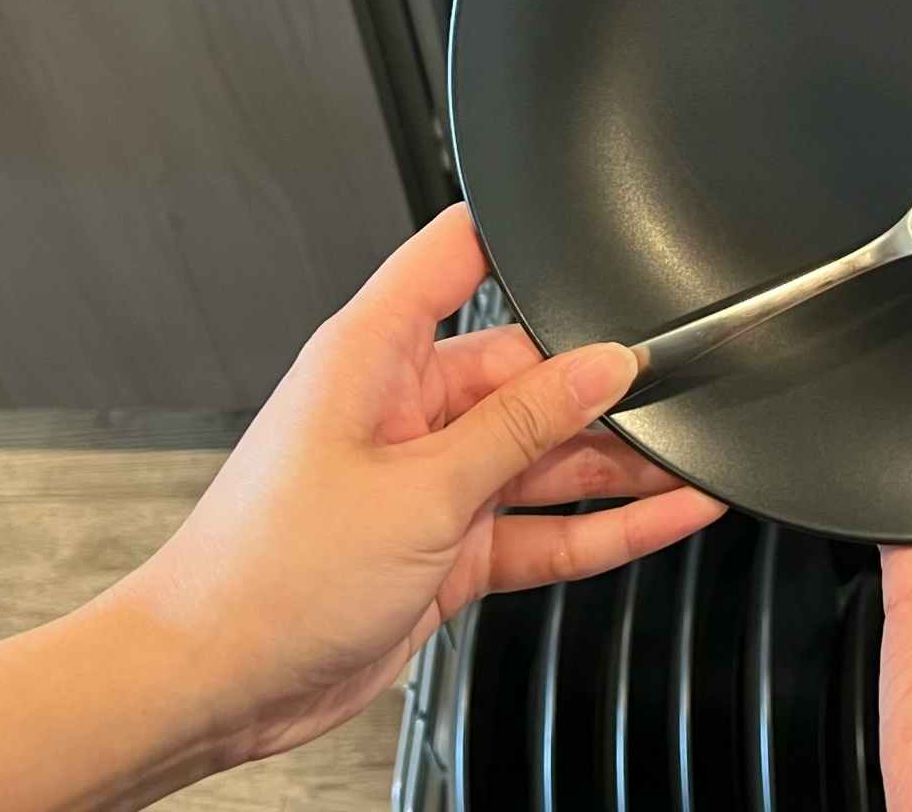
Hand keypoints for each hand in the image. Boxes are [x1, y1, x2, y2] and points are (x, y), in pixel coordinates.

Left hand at [125, 203, 723, 764]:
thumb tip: (603, 367)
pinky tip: (669, 513)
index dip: (521, 233)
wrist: (213, 685)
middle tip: (681, 390)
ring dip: (619, 463)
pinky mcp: (451, 543)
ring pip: (548, 455)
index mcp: (376, 355)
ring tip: (698, 456)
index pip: (454, 256)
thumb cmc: (263, 575)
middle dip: (604, 386)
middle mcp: (407, 407)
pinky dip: (606, 525)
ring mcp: (433, 478)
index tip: (594, 226)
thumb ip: (522, 425)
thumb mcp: (419, 487)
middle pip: (530, 373)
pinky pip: (546, 525)